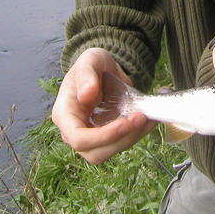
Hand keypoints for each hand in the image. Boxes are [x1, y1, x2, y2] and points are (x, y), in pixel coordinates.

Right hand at [51, 48, 155, 163]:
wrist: (103, 69)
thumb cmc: (92, 64)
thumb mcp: (89, 60)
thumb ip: (86, 74)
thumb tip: (86, 94)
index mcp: (64, 114)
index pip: (78, 138)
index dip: (102, 136)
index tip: (126, 122)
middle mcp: (75, 131)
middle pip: (95, 153)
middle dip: (122, 139)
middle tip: (141, 117)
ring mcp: (92, 137)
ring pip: (111, 151)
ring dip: (133, 137)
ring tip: (148, 116)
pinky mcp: (108, 137)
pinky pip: (122, 142)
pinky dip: (139, 133)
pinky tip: (149, 118)